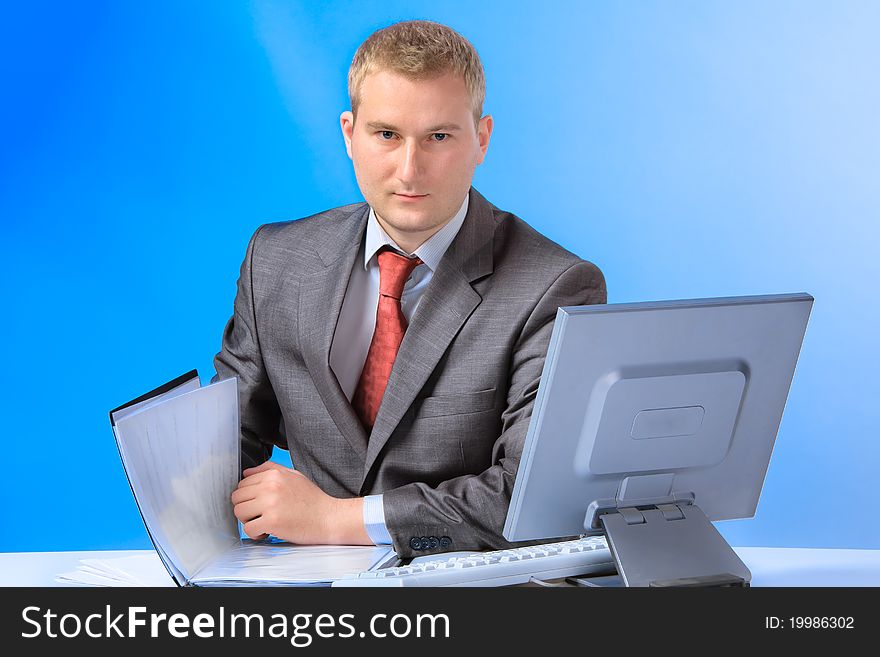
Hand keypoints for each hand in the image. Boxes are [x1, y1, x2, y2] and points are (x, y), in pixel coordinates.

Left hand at [230, 461, 370, 544]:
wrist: (329, 518)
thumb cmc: (313, 500)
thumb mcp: (294, 476)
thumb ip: (270, 469)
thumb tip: (246, 473)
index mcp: (274, 474)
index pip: (243, 483)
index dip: (249, 497)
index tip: (258, 504)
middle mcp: (270, 486)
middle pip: (237, 498)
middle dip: (246, 508)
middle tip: (260, 515)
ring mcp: (270, 504)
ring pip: (239, 513)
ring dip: (249, 521)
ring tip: (264, 523)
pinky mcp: (272, 521)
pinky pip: (248, 529)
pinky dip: (255, 534)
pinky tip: (268, 532)